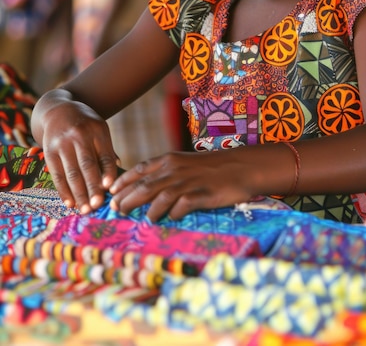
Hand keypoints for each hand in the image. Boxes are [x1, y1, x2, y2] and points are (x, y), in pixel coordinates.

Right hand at [40, 99, 118, 212]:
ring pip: (72, 172)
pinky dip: (63, 190)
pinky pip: (57, 174)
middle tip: (98, 205)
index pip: (105, 154)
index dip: (107, 171)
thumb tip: (115, 175)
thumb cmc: (85, 125)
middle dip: (93, 187)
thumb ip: (107, 150)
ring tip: (85, 209)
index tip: (110, 187)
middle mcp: (79, 136)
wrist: (58, 110)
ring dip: (79, 193)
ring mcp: (62, 143)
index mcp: (97, 130)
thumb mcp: (99, 129)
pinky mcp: (49, 151)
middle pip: (87, 165)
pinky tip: (70, 203)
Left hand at [109, 150, 254, 220]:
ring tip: (143, 220)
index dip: (123, 182)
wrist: (240, 166)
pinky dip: (173, 213)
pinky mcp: (202, 194)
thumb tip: (142, 189)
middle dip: (127, 199)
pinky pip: (182, 205)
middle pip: (145, 186)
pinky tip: (170, 218)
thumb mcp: (184, 163)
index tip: (111, 193)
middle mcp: (176, 169)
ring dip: (149, 210)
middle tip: (117, 211)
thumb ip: (164, 173)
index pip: (140, 170)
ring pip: (160, 196)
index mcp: (170, 160)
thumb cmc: (211, 167)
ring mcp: (189, 182)